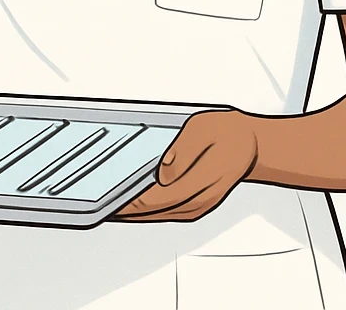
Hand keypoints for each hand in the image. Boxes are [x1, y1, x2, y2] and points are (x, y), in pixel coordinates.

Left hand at [114, 109, 258, 222]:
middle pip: (150, 211)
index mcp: (200, 184)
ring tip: (102, 204)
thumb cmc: (228, 134)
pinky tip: (125, 203)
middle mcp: (196, 203)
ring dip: (129, 212)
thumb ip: (184, 151)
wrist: (252, 145)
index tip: (106, 198)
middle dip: (121, 209)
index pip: (154, 198)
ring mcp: (194, 208)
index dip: (128, 200)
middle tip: (93, 203)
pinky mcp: (190, 206)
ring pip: (154, 215)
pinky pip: (160, 211)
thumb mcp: (205, 130)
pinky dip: (141, 209)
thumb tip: (163, 171)